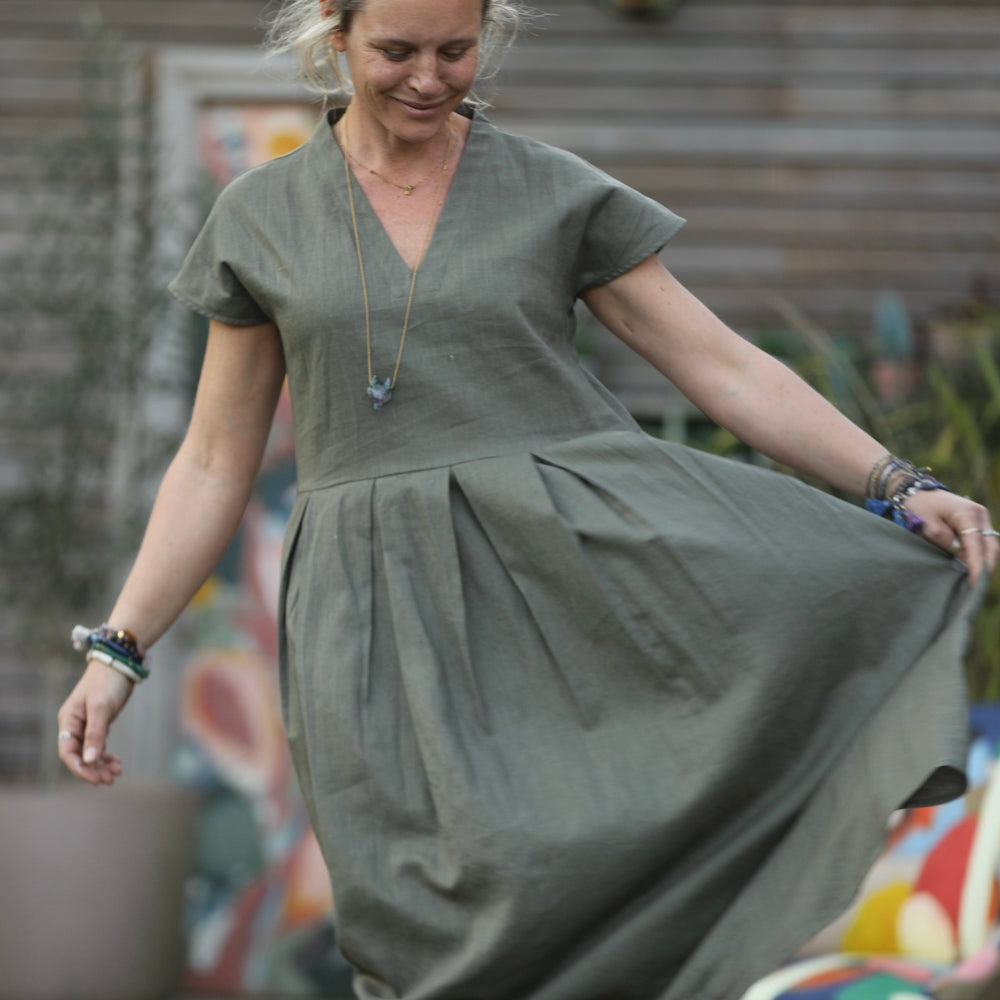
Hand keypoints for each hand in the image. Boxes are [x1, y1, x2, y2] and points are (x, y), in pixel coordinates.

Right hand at [56, 659, 133, 785]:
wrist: (119, 663)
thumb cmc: (107, 682)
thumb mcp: (101, 708)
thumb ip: (95, 734)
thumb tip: (88, 760)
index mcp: (68, 721)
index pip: (67, 752)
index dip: (80, 768)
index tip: (96, 779)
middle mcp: (74, 725)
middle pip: (79, 755)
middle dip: (93, 769)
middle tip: (110, 779)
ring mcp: (86, 725)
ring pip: (89, 752)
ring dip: (101, 764)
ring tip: (117, 772)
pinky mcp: (98, 723)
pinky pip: (98, 745)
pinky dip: (106, 755)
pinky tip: (117, 762)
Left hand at [905, 490, 997, 586]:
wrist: (915, 490)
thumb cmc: (919, 507)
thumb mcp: (928, 527)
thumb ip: (947, 544)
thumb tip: (964, 560)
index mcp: (968, 514)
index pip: (977, 546)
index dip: (977, 566)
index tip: (974, 583)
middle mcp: (980, 515)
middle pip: (991, 547)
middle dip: (986, 568)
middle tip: (976, 588)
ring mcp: (981, 518)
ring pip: (990, 546)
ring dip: (983, 562)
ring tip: (973, 580)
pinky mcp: (977, 522)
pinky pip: (983, 542)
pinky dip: (979, 555)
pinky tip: (971, 567)